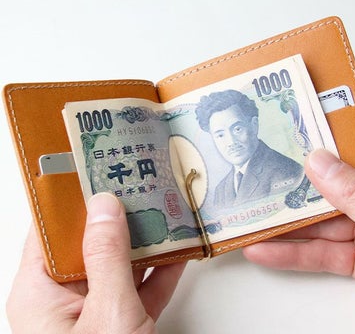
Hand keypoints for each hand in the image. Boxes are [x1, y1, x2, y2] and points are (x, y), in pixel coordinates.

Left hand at [7, 192, 185, 332]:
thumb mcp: (107, 312)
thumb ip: (107, 257)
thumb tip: (105, 206)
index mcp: (41, 294)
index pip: (50, 231)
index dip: (72, 199)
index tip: (96, 171)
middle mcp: (63, 301)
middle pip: (89, 244)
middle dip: (119, 217)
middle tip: (138, 187)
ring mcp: (95, 312)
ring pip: (119, 265)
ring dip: (146, 242)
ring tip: (164, 212)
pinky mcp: (122, 324)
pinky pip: (141, 288)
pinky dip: (161, 271)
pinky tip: (177, 252)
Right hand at [243, 122, 354, 331]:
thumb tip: (320, 163)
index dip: (340, 131)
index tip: (305, 123)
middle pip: (340, 183)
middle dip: (301, 181)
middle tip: (267, 169)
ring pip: (324, 221)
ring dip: (288, 223)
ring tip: (255, 214)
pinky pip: (323, 253)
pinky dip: (293, 254)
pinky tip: (266, 250)